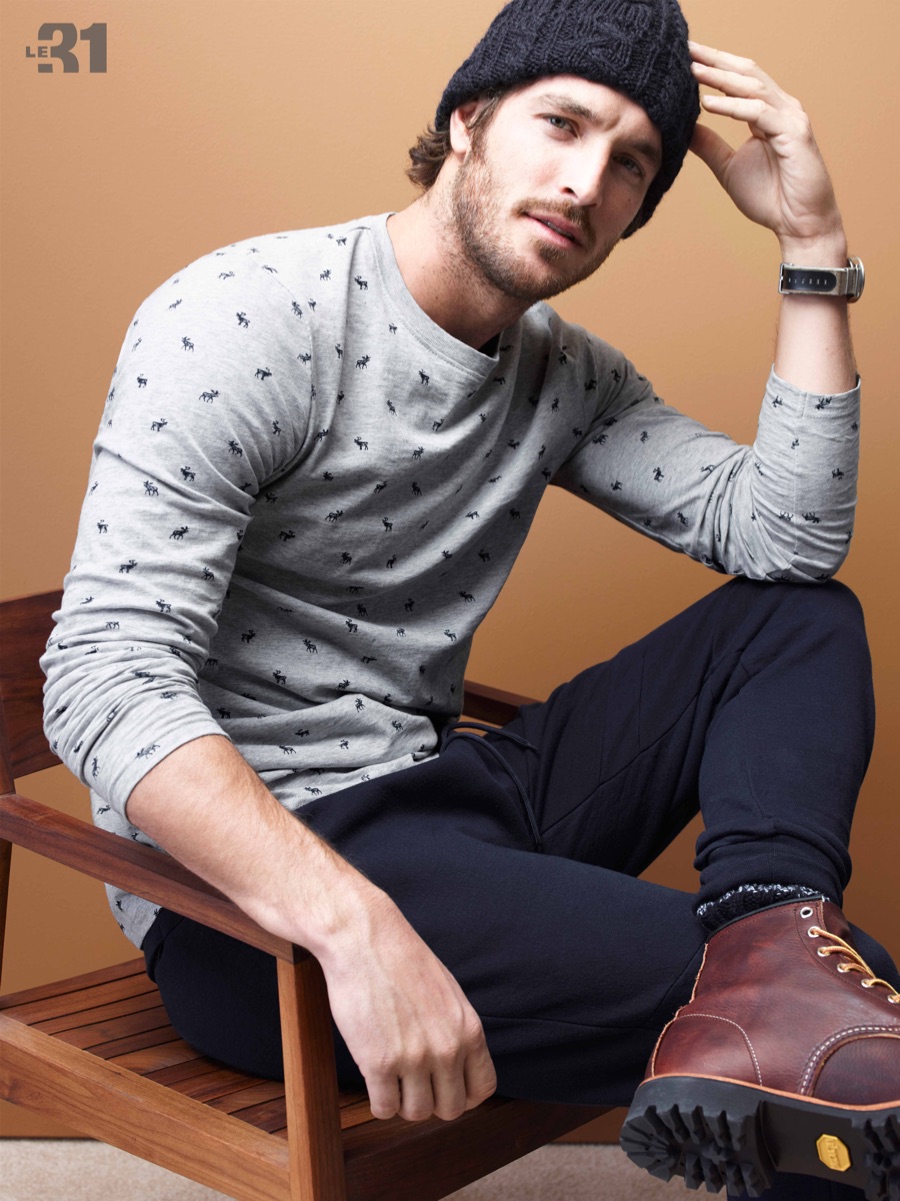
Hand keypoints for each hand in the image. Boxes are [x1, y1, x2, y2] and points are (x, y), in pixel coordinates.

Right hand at [317, 889, 497, 1121]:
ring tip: (392, 1076)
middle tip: (413, 1082)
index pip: (482, 1088)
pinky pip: (384, 1108)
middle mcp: (447, 1048)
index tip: (444, 1086)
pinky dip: (379, 1100)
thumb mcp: (448, 994)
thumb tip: (459, 1064)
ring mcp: (413, 1058)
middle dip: (431, 1100)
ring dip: (402, 1101)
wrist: (364, 939)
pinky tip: (374, 1077)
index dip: (462, 1094)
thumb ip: (457, 1030)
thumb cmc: (402, 961)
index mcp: (469, 1029)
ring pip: (416, 1113)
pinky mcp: (378, 1063)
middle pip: (451, 1109)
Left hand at [688, 42, 845, 258]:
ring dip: (720, 77)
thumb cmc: (770, 198)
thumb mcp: (727, 168)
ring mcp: (790, 118)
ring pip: (752, 87)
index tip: (684, 57)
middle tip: (685, 48)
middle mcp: (781, 108)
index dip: (713, 66)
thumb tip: (684, 127)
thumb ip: (708, 145)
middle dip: (715, 59)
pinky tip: (707, 103)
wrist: (798, 223)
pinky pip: (758, 113)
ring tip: (692, 69)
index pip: (739, 80)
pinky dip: (732, 107)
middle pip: (746, 73)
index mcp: (768, 112)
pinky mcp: (794, 134)